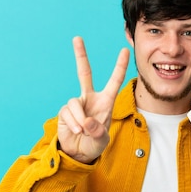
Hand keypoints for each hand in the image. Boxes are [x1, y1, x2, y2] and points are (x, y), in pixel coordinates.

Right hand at [57, 36, 129, 162]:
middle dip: (80, 55)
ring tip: (83, 131)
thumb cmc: (94, 145)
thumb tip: (87, 121)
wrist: (78, 153)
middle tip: (77, 38)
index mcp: (106, 102)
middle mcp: (90, 98)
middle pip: (84, 72)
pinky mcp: (65, 111)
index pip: (114, 81)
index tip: (124, 51)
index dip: (119, 66)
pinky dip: (74, 122)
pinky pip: (68, 112)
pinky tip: (77, 130)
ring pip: (75, 103)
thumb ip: (98, 132)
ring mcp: (77, 103)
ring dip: (80, 118)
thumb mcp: (102, 141)